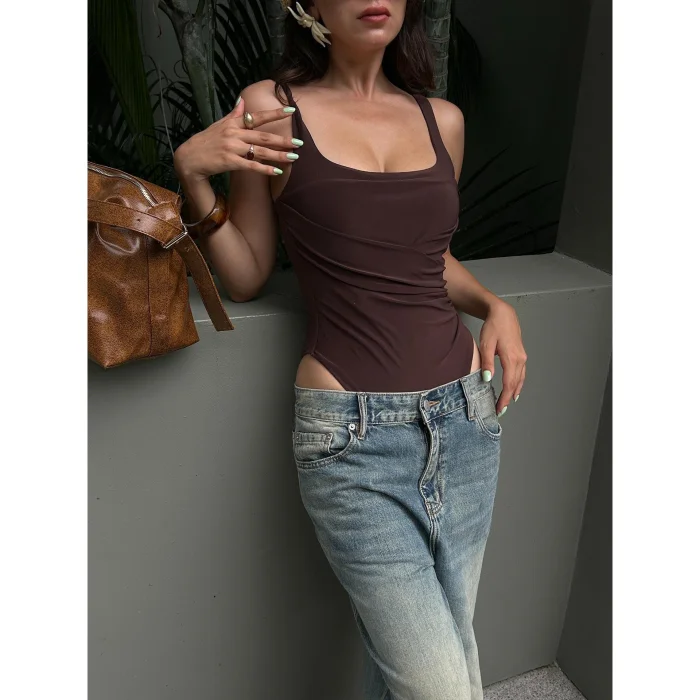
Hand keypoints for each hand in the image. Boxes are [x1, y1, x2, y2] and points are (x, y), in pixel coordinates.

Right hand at [173, 96, 300, 181]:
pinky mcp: (230, 162)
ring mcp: (232, 148)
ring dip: (278, 155)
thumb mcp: (219, 124)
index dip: (275, 113)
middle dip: (283, 140)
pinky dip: (264, 168)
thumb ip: (233, 114)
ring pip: (260, 151)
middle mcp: (234, 133)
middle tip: (299, 142)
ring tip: (294, 157)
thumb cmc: (206, 141)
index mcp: (233, 123)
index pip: (257, 116)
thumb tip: (242, 99)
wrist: (189, 158)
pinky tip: (277, 171)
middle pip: (263, 136)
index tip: (291, 110)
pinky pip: (251, 165)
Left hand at [479, 300, 526, 416]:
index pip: (509, 384)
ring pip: (520, 379)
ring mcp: (522, 357)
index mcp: (512, 358)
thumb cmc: (493, 326)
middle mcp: (520, 359)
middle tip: (500, 411)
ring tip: (507, 403)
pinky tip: (514, 388)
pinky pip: (522, 373)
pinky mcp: (521, 354)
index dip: (504, 398)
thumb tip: (487, 379)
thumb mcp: (486, 344)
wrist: (502, 313)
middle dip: (508, 399)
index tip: (499, 409)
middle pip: (515, 384)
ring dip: (514, 392)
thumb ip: (487, 363)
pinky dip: (518, 383)